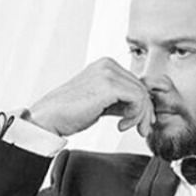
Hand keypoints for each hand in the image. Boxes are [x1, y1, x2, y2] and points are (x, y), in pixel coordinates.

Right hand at [28, 58, 153, 137]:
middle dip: (145, 113)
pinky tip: (121, 125)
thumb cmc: (71, 113)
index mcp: (106, 66)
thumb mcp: (102, 104)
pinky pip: (138, 99)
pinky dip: (135, 115)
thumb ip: (121, 102)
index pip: (137, 84)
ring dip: (140, 117)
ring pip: (142, 94)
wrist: (50, 118)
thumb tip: (142, 108)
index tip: (140, 124)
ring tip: (126, 128)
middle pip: (142, 88)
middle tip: (141, 130)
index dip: (144, 106)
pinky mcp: (109, 85)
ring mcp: (108, 72)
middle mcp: (108, 65)